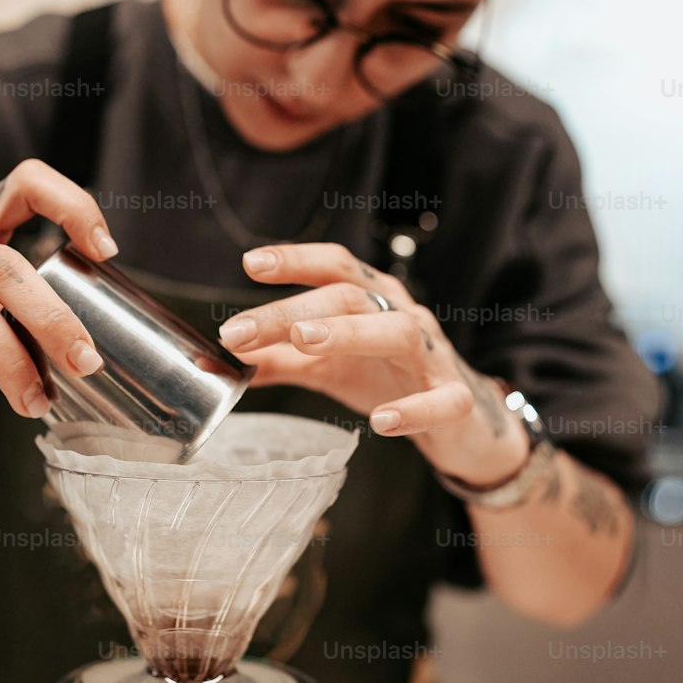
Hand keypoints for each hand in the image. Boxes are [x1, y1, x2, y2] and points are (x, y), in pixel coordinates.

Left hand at [217, 243, 528, 486]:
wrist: (461, 422)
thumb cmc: (388, 379)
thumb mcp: (325, 365)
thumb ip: (277, 358)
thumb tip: (220, 358)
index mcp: (372, 300)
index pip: (335, 267)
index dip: (295, 260)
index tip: (250, 263)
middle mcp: (403, 315)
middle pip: (350, 298)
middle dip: (292, 311)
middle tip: (240, 330)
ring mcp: (432, 355)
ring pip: (398, 331)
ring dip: (349, 333)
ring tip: (304, 342)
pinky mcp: (456, 398)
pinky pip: (441, 400)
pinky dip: (413, 409)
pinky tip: (381, 421)